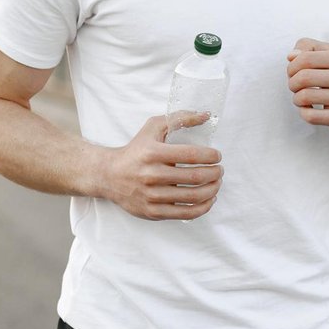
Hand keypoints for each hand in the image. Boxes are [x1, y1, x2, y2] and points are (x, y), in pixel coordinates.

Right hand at [93, 114, 222, 220]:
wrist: (109, 175)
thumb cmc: (135, 150)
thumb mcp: (152, 128)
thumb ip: (179, 118)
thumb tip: (205, 115)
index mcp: (153, 153)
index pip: (191, 154)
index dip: (210, 156)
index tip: (217, 156)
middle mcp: (151, 175)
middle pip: (195, 177)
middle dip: (215, 173)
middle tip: (219, 170)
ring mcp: (152, 195)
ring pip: (193, 197)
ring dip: (212, 190)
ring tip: (216, 183)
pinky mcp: (152, 212)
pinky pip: (185, 213)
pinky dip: (203, 207)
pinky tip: (209, 199)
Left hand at [286, 38, 328, 136]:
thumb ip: (308, 48)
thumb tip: (291, 56)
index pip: (305, 58)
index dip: (292, 67)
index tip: (294, 73)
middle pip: (303, 77)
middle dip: (292, 83)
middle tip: (296, 87)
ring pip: (304, 97)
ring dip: (297, 99)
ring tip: (303, 99)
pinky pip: (310, 116)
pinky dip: (304, 112)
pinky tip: (310, 109)